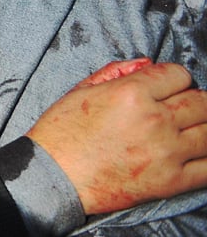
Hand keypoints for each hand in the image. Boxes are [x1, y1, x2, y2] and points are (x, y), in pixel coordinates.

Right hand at [28, 59, 206, 215]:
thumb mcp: (81, 90)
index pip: (179, 74)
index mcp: (131, 93)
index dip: (174, 78)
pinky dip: (206, 160)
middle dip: (194, 101)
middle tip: (180, 109)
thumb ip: (116, 71)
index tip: (168, 87)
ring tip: (188, 131)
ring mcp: (165, 151)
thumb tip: (147, 63)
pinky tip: (194, 156)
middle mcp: (154, 119)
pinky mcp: (170, 181)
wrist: (53, 175)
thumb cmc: (62, 132)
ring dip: (202, 128)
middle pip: (202, 102)